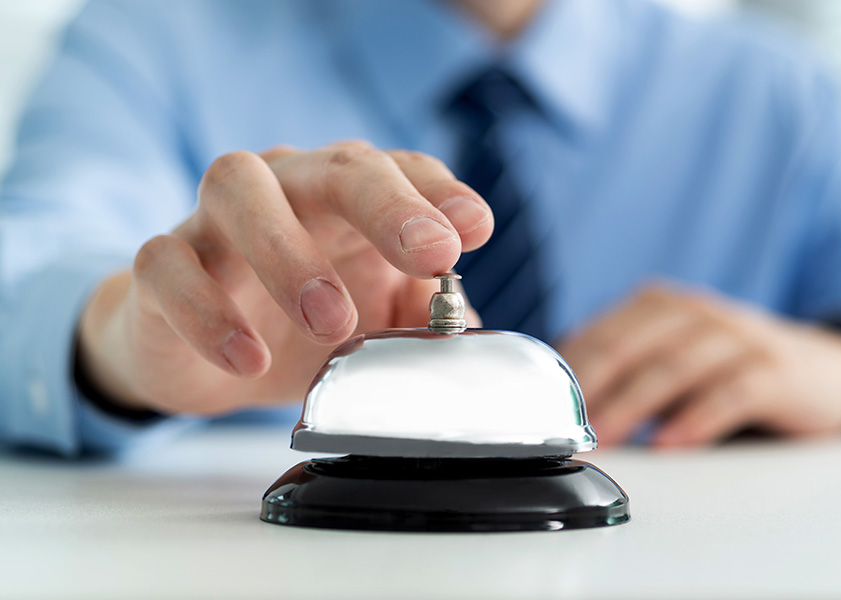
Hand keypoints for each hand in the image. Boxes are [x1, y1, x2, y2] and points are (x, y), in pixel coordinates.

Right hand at [77, 142, 491, 414]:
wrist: (201, 353)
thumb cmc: (303, 323)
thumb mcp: (376, 323)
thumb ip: (423, 321)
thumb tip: (468, 336)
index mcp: (350, 197)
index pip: (402, 170)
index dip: (439, 193)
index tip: (475, 228)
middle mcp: (287, 188)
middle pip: (335, 168)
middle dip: (388, 206)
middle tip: (430, 252)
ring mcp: (216, 218)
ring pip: (239, 191)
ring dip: (290, 253)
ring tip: (331, 320)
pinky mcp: (161, 265)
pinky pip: (168, 266)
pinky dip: (208, 312)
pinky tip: (249, 358)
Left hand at [558, 283, 840, 447]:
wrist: (833, 370)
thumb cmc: (737, 372)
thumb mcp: (676, 363)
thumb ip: (626, 375)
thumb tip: (559, 409)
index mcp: (661, 307)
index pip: (601, 335)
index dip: (567, 374)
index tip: (539, 411)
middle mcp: (697, 313)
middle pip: (631, 346)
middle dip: (591, 388)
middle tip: (563, 428)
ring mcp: (738, 336)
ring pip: (675, 366)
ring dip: (634, 404)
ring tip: (605, 438)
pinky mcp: (776, 370)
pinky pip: (732, 391)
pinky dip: (698, 418)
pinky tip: (672, 443)